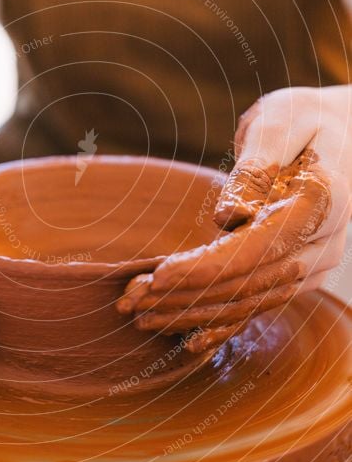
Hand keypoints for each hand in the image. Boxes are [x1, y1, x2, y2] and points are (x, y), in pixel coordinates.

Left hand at [117, 86, 351, 351]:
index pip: (256, 248)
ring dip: (193, 314)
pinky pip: (260, 305)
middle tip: (130, 301)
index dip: (205, 268)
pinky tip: (188, 340)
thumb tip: (229, 217)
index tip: (157, 276)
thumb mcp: (279, 122)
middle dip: (186, 297)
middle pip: (248, 284)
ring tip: (141, 315)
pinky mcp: (300, 275)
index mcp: (322, 202)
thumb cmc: (302, 120)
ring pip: (249, 302)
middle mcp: (323, 244)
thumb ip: (256, 166)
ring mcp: (315, 265)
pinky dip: (222, 325)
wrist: (341, 138)